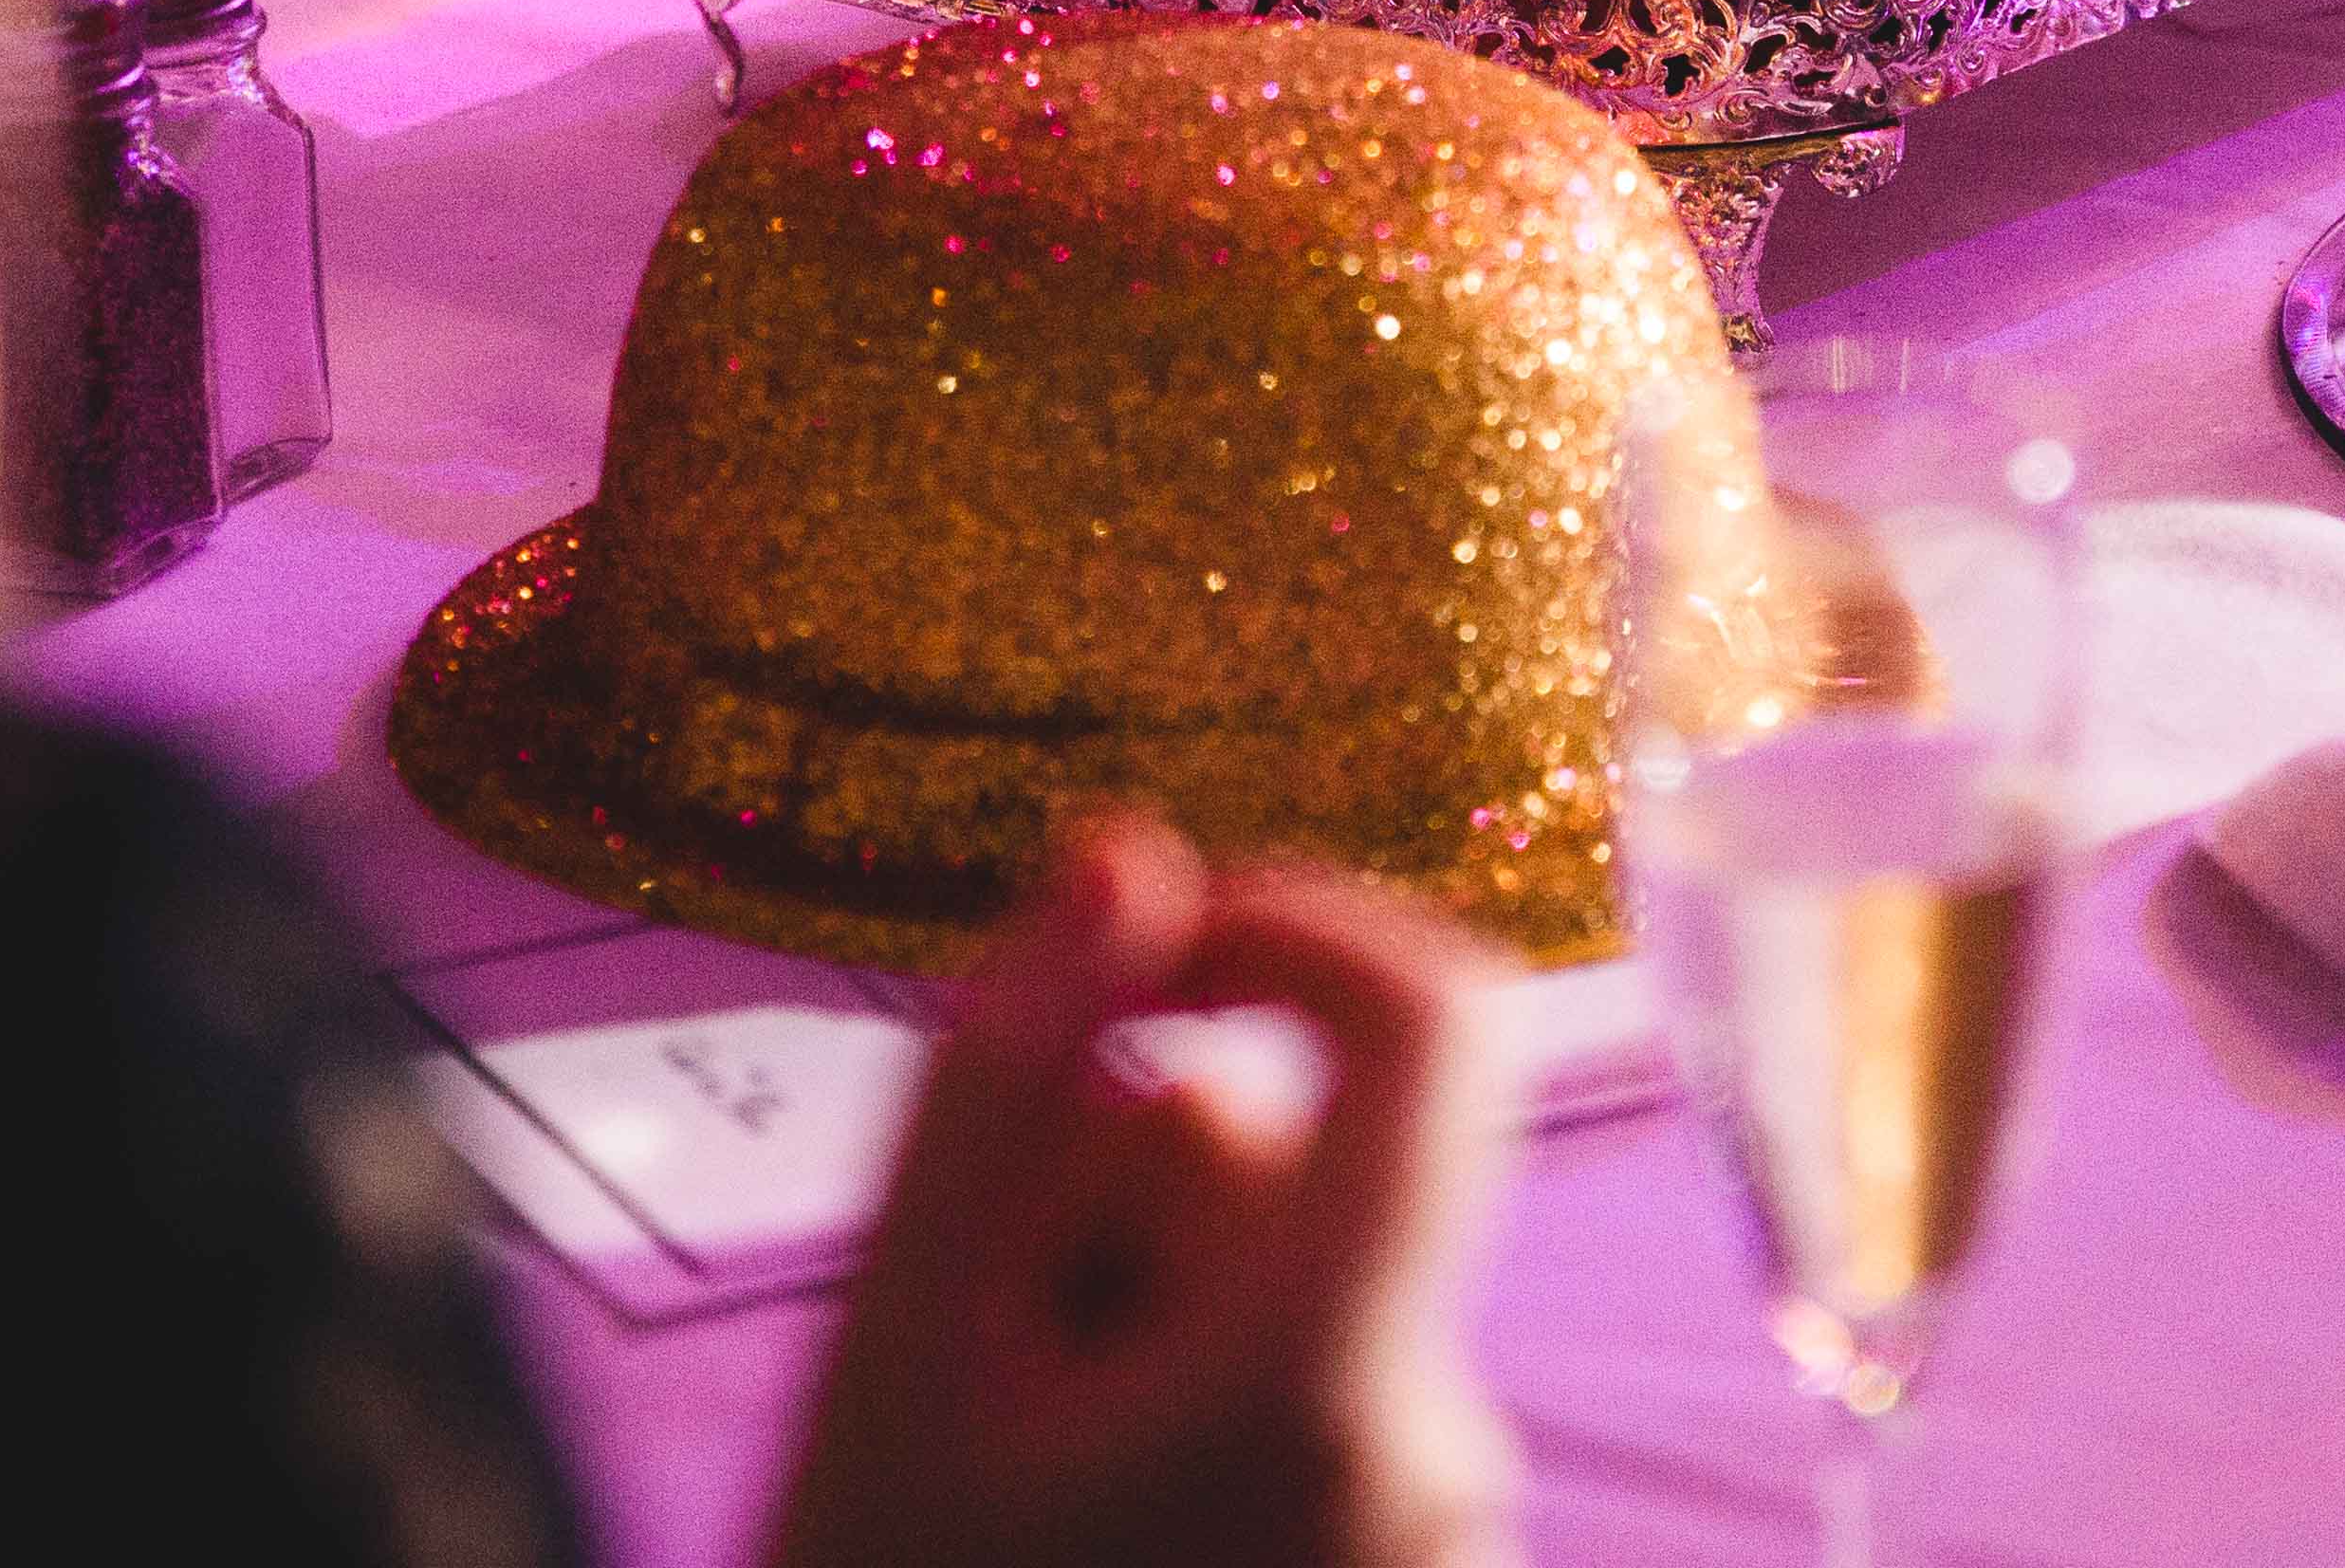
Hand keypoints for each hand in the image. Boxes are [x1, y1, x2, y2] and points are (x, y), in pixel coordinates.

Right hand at [773, 816, 1521, 1567]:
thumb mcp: (892, 1347)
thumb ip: (1003, 1079)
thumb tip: (1130, 848)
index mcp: (1328, 1375)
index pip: (1438, 1016)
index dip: (1300, 925)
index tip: (1149, 954)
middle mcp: (1440, 1448)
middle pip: (1314, 1155)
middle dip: (1134, 1171)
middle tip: (976, 1329)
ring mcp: (1452, 1525)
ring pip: (1301, 1270)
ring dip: (1153, 1293)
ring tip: (1016, 1444)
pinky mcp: (1426, 1565)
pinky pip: (1328, 1379)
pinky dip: (1207, 1390)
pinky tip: (1089, 1504)